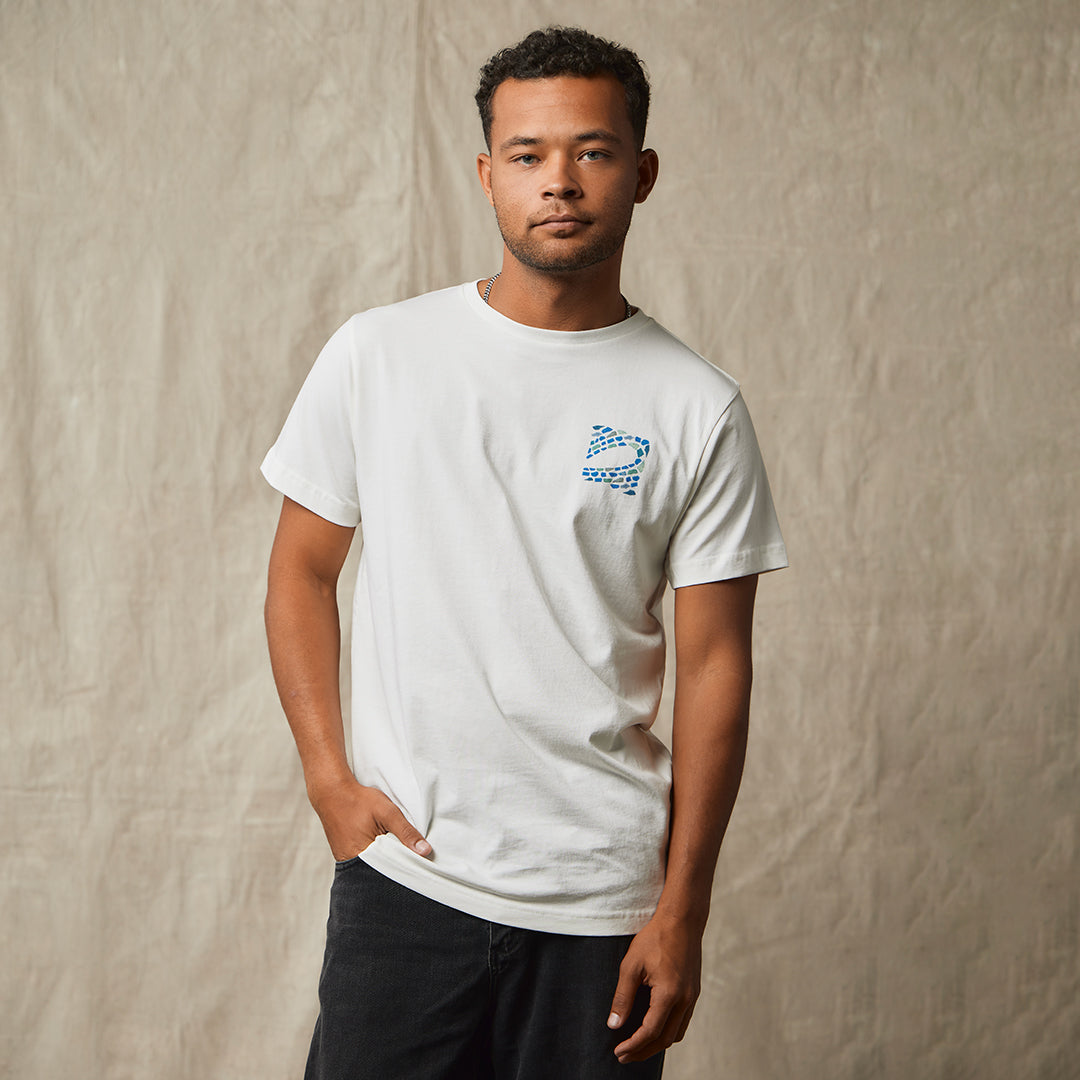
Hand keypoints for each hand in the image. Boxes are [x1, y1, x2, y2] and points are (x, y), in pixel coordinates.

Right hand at [309, 775, 431, 860]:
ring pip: (375, 865)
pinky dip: (376, 854)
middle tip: (409, 853)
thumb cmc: (359, 801)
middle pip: (383, 870)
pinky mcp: (344, 854)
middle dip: (396, 864)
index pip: (393, 871)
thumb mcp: (387, 813)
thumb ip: (406, 832)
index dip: (407, 866)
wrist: (332, 793)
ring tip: (395, 847)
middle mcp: (353, 864)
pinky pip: (365, 860)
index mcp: (365, 857)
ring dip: (386, 858)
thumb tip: (425, 851)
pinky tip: (382, 844)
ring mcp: (347, 860)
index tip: (421, 862)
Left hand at [607, 913, 701, 1063]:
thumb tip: (614, 1025)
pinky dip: (669, 1031)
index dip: (633, 1045)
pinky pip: (683, 1021)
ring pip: (677, 1033)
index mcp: (668, 995)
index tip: (618, 1052)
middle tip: (624, 1056)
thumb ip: (623, 997)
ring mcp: (692, 997)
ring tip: (638, 1046)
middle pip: (665, 1039)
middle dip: (644, 1051)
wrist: (682, 919)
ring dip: (657, 1044)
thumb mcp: (631, 965)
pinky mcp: (694, 991)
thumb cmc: (655, 938)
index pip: (650, 1032)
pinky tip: (655, 1027)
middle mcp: (684, 1000)